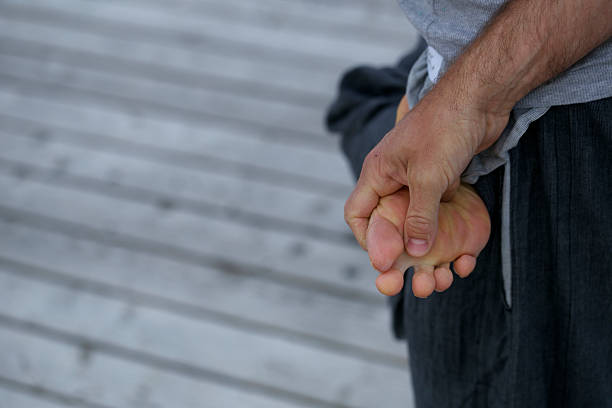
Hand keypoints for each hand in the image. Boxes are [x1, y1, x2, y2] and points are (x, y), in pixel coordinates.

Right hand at [345, 84, 506, 262]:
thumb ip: (420, 215)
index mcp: (377, 174)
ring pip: (415, 220)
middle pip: (387, 222)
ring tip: (443, 269)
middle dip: (401, 250)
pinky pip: (437, 212)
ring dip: (427, 245)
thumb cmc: (444, 128)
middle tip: (417, 274)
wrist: (479, 97)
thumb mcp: (427, 176)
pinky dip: (446, 230)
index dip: (366, 239)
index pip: (357, 213)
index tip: (386, 260)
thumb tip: (414, 251)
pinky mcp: (441, 180)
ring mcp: (417, 180)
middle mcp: (393, 179)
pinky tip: (463, 248)